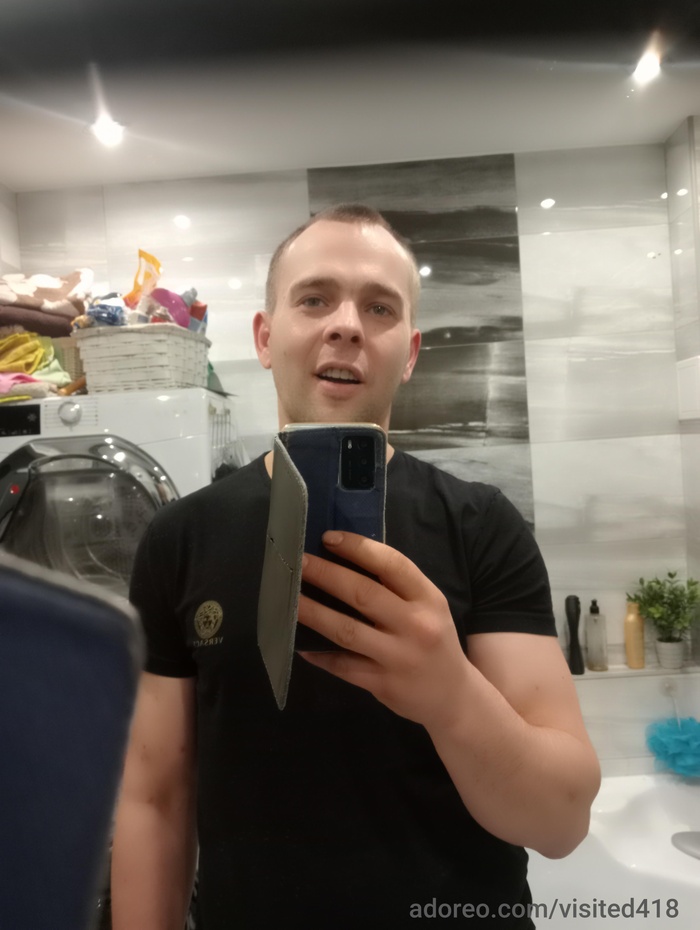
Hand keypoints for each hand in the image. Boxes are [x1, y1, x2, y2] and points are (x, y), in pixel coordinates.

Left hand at [297, 530, 470, 728]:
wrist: (453, 697)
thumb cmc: (433, 640)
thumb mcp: (429, 607)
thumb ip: (397, 587)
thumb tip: (344, 559)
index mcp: (428, 599)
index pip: (392, 564)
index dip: (358, 548)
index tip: (328, 538)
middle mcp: (416, 626)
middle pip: (362, 594)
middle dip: (325, 574)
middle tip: (297, 562)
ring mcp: (399, 658)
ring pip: (346, 631)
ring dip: (313, 612)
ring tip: (290, 599)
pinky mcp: (383, 684)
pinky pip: (343, 666)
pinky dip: (319, 654)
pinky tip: (300, 643)